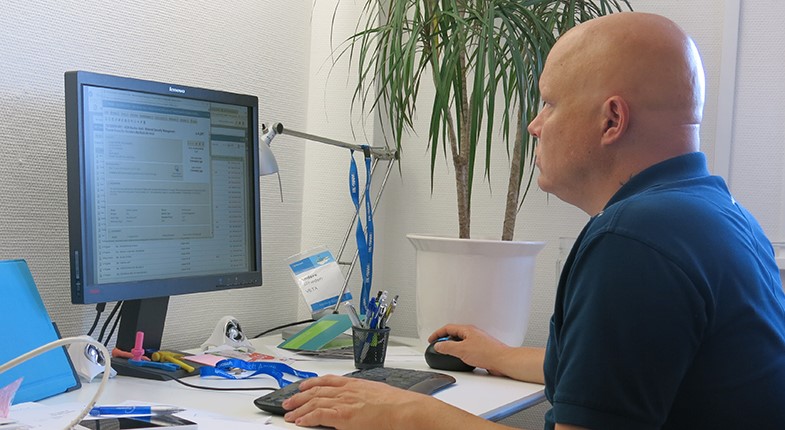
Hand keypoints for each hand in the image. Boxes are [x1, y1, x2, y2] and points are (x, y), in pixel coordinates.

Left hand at [282, 374, 432, 428]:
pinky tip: (300, 422)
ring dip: (299, 408)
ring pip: (314, 401)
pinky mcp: (344, 416)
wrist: (405, 409)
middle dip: (299, 396)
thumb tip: (360, 403)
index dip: (311, 383)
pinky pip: (319, 415)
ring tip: (289, 414)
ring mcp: (344, 402)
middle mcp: (347, 390)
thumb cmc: (397, 404)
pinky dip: (307, 418)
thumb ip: (363, 396)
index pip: (327, 380)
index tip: (303, 386)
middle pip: (316, 390)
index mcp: (354, 384)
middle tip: (288, 402)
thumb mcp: (376, 393)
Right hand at [427, 324, 516, 376]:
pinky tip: (462, 359)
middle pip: (454, 334)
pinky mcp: (482, 350)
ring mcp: (478, 341)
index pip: (448, 328)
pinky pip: (467, 349)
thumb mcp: (461, 350)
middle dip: (444, 340)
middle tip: (438, 347)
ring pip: (461, 342)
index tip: (431, 339)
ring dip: (453, 347)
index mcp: (467, 330)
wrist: (503, 361)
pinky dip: (461, 353)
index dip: (437, 333)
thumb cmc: (487, 353)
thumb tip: (438, 345)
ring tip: (448, 354)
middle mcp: (473, 334)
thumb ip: (447, 347)